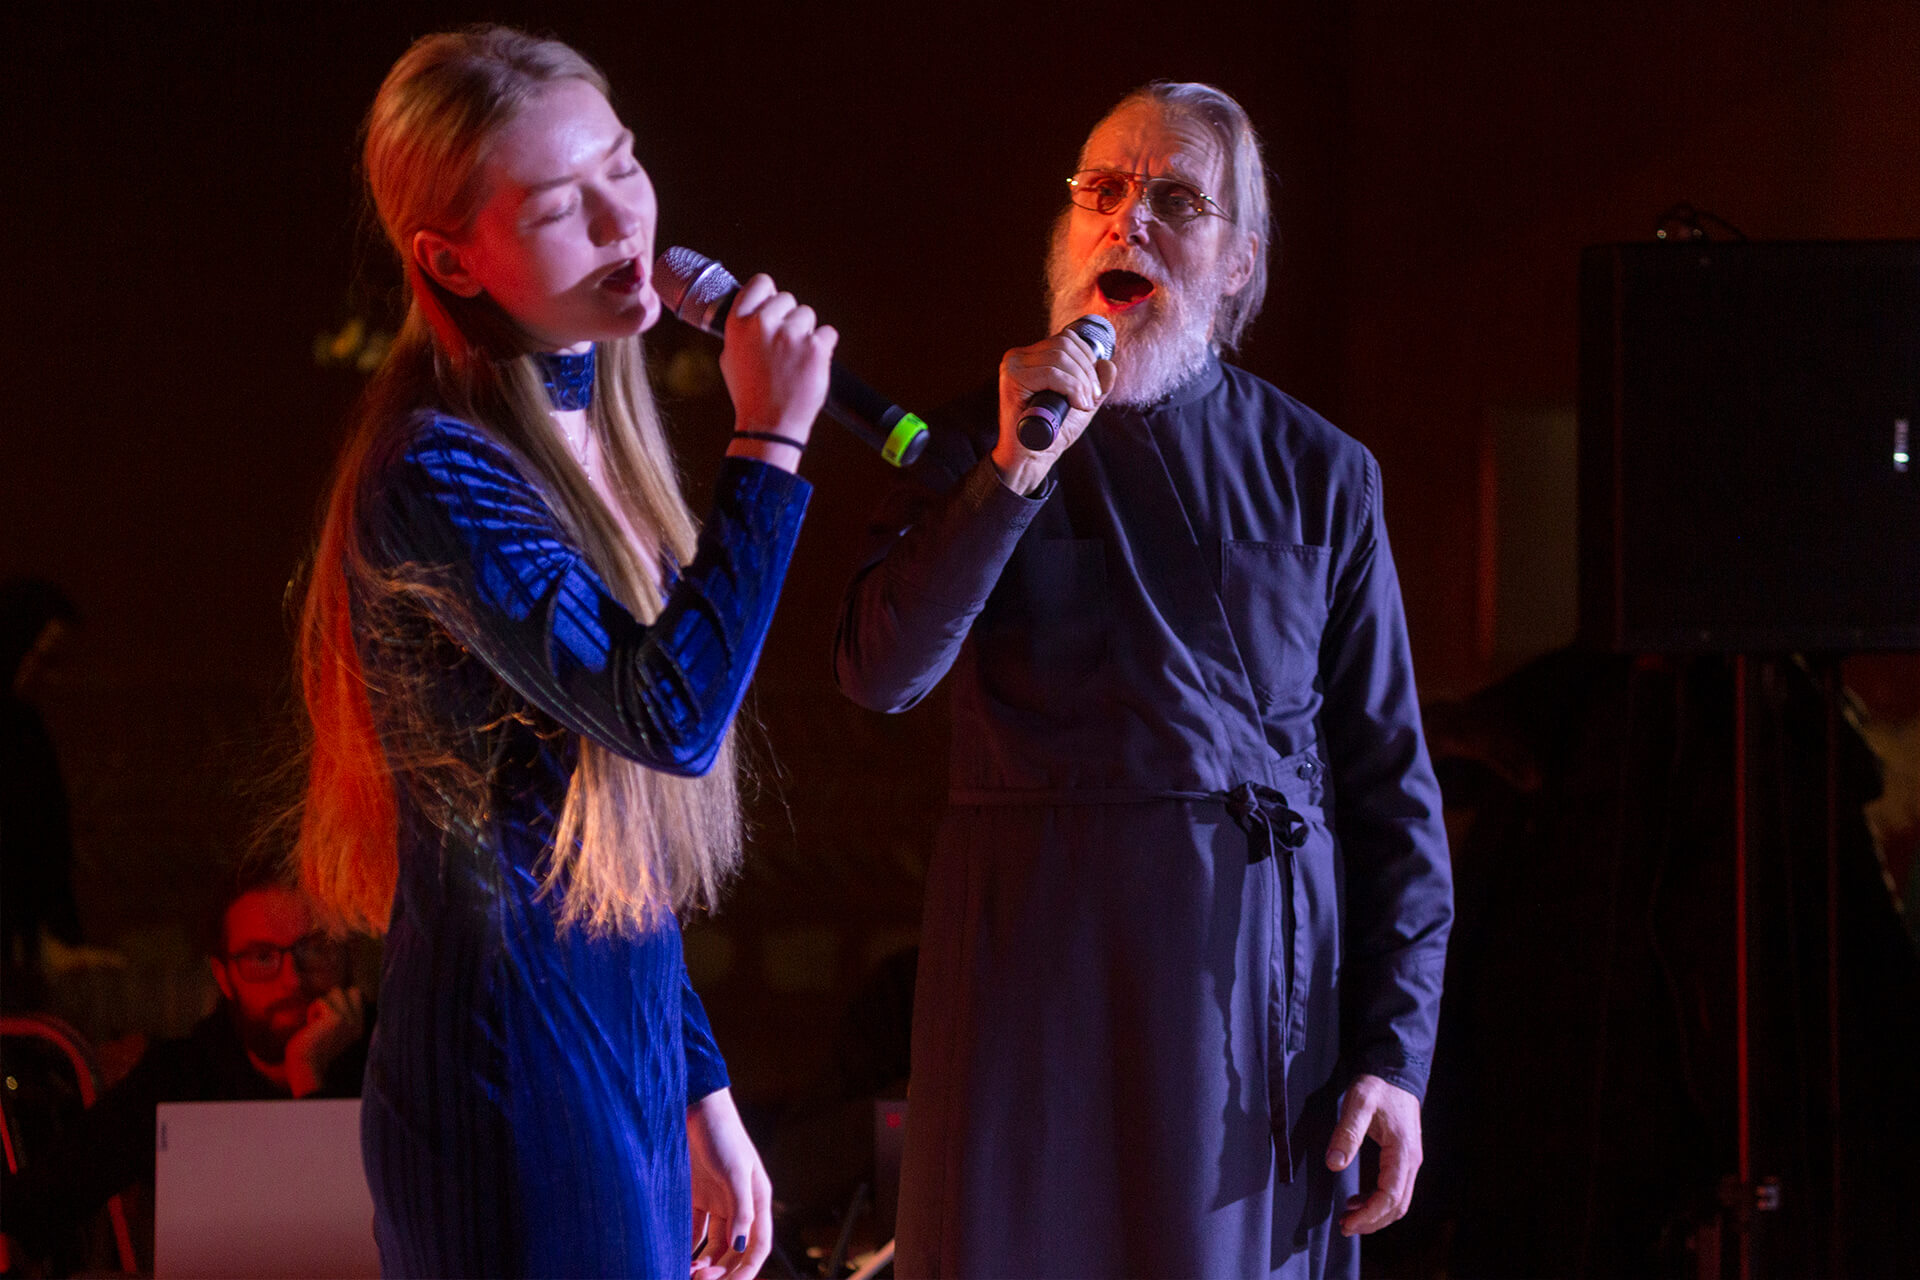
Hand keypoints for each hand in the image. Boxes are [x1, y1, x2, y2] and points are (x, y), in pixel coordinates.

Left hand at [283, 985, 364, 1098]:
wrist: (306, 1066)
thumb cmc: (314, 1050)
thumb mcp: (334, 1033)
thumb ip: (341, 1016)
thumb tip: (337, 992)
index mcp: (359, 1028)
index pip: (358, 996)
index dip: (341, 1000)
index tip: (328, 1015)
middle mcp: (357, 1023)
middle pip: (351, 991)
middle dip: (334, 999)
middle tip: (324, 1017)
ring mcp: (348, 1020)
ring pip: (336, 992)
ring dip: (322, 1004)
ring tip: (317, 1021)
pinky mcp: (335, 1018)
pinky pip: (320, 1001)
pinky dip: (312, 1010)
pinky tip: (310, 1026)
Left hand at [688, 1087, 771, 1279]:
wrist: (693, 1105)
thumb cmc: (720, 1133)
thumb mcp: (735, 1170)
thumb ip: (741, 1209)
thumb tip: (742, 1246)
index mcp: (757, 1200)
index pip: (758, 1246)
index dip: (747, 1271)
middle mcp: (739, 1205)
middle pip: (735, 1251)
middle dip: (721, 1272)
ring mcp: (716, 1202)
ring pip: (713, 1246)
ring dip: (704, 1265)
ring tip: (685, 1275)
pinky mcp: (695, 1197)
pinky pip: (693, 1232)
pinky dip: (687, 1249)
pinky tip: (675, 1259)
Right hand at [720, 273, 836, 471]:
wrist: (771, 425)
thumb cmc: (750, 394)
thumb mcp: (731, 359)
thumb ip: (743, 330)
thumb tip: (756, 311)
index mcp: (738, 323)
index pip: (761, 283)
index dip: (769, 294)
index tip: (773, 306)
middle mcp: (764, 324)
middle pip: (788, 299)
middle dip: (789, 318)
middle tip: (784, 346)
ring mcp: (791, 335)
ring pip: (808, 315)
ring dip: (806, 333)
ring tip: (795, 359)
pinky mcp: (816, 348)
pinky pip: (828, 333)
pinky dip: (823, 347)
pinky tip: (810, 365)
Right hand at [990, 328, 1116, 494]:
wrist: (1031, 457)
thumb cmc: (1053, 432)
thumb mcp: (1082, 402)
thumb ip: (1098, 383)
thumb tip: (1108, 363)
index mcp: (1031, 356)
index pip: (1066, 339)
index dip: (1088, 359)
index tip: (1094, 389)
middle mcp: (1018, 357)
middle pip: (1065, 345)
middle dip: (1087, 372)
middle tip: (1091, 399)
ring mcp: (1013, 366)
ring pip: (1060, 358)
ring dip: (1081, 382)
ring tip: (1083, 404)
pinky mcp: (1012, 380)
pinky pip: (1051, 373)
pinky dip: (1071, 388)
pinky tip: (1075, 404)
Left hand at [1325, 1073, 1422, 1235]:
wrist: (1394, 1073)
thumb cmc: (1378, 1087)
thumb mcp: (1358, 1104)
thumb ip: (1347, 1133)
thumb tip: (1334, 1165)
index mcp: (1403, 1153)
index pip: (1391, 1196)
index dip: (1370, 1215)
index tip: (1348, 1222)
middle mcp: (1412, 1162)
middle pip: (1398, 1206)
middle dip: (1372, 1222)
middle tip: (1345, 1226)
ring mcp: (1410, 1162)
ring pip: (1399, 1201)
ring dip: (1375, 1215)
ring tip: (1349, 1218)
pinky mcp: (1404, 1159)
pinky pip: (1395, 1190)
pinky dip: (1378, 1202)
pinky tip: (1358, 1201)